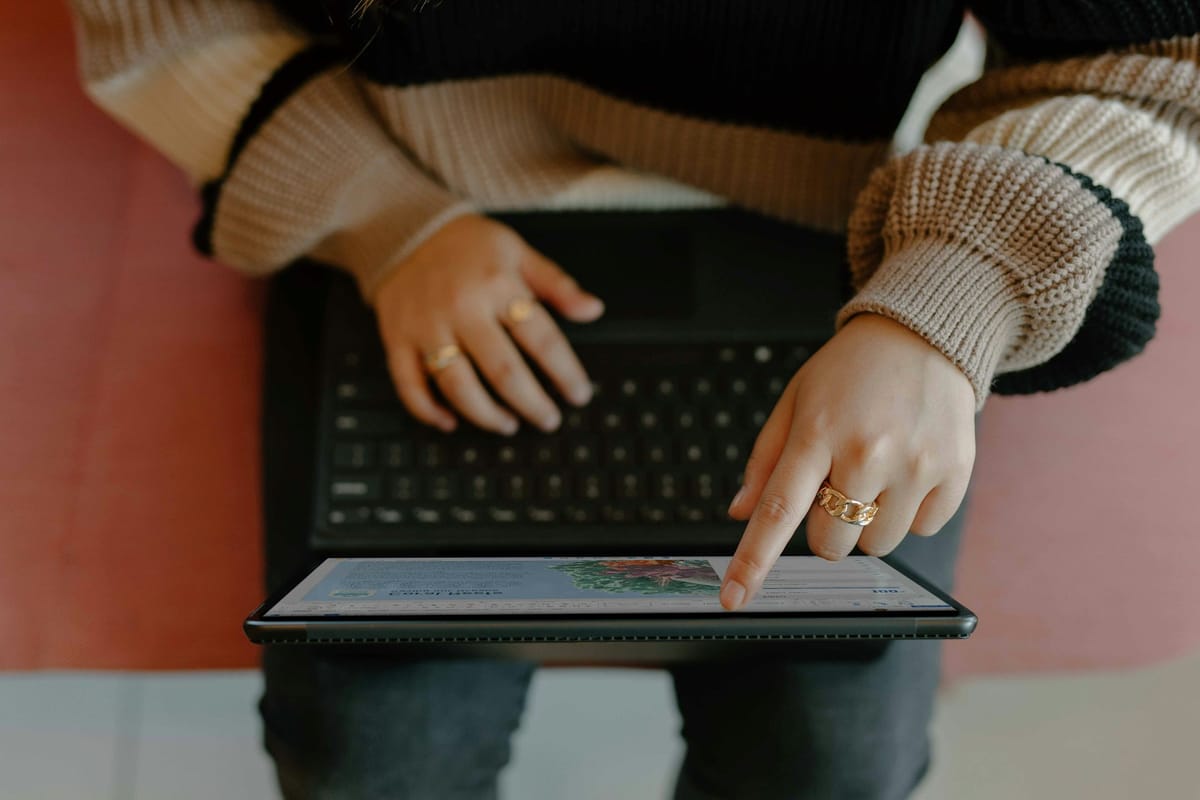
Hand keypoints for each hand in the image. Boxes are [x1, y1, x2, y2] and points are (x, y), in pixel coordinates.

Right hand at [375, 213, 604, 434]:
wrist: (404, 228)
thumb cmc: (467, 244)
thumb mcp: (518, 252)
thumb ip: (557, 284)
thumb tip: (593, 309)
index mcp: (498, 285)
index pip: (542, 339)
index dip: (566, 373)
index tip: (579, 394)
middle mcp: (462, 308)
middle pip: (503, 371)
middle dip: (532, 404)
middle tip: (548, 420)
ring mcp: (427, 327)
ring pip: (458, 386)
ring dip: (486, 415)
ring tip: (508, 424)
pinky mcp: (397, 339)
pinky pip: (410, 385)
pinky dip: (428, 411)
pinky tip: (450, 422)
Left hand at [721, 312, 976, 610]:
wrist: (924, 335)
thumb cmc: (851, 372)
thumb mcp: (795, 401)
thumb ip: (765, 460)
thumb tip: (741, 513)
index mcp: (817, 433)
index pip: (778, 511)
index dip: (753, 561)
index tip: (733, 596)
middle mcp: (866, 451)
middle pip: (832, 543)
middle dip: (827, 529)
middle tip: (837, 488)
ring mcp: (914, 463)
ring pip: (878, 544)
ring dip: (870, 521)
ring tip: (877, 470)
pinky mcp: (954, 472)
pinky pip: (923, 529)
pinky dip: (911, 510)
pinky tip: (909, 467)